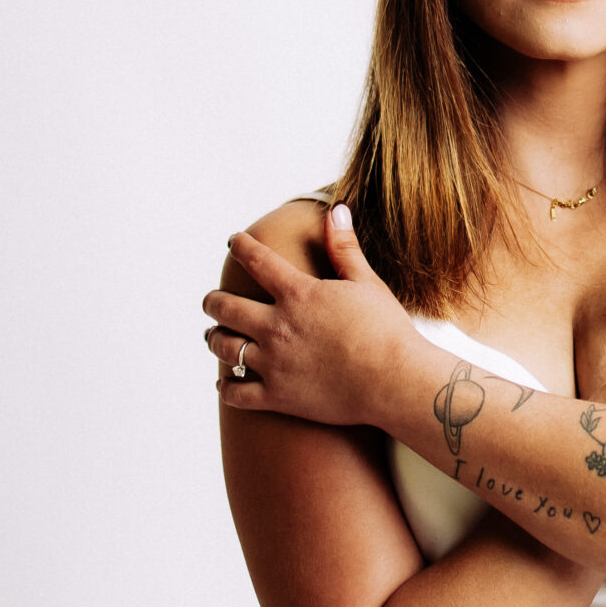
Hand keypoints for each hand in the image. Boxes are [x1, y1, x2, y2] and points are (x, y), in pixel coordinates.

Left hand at [202, 205, 418, 423]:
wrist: (394, 382)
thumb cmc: (387, 331)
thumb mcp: (367, 282)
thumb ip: (345, 248)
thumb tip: (337, 210)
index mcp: (298, 294)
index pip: (257, 260)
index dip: (241, 246)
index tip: (234, 242)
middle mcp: (277, 326)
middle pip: (226, 307)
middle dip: (213, 301)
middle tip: (211, 300)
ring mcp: (274, 363)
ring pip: (224, 347)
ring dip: (214, 338)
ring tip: (213, 335)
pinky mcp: (278, 396)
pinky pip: (236, 393)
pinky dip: (225, 387)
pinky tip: (224, 383)